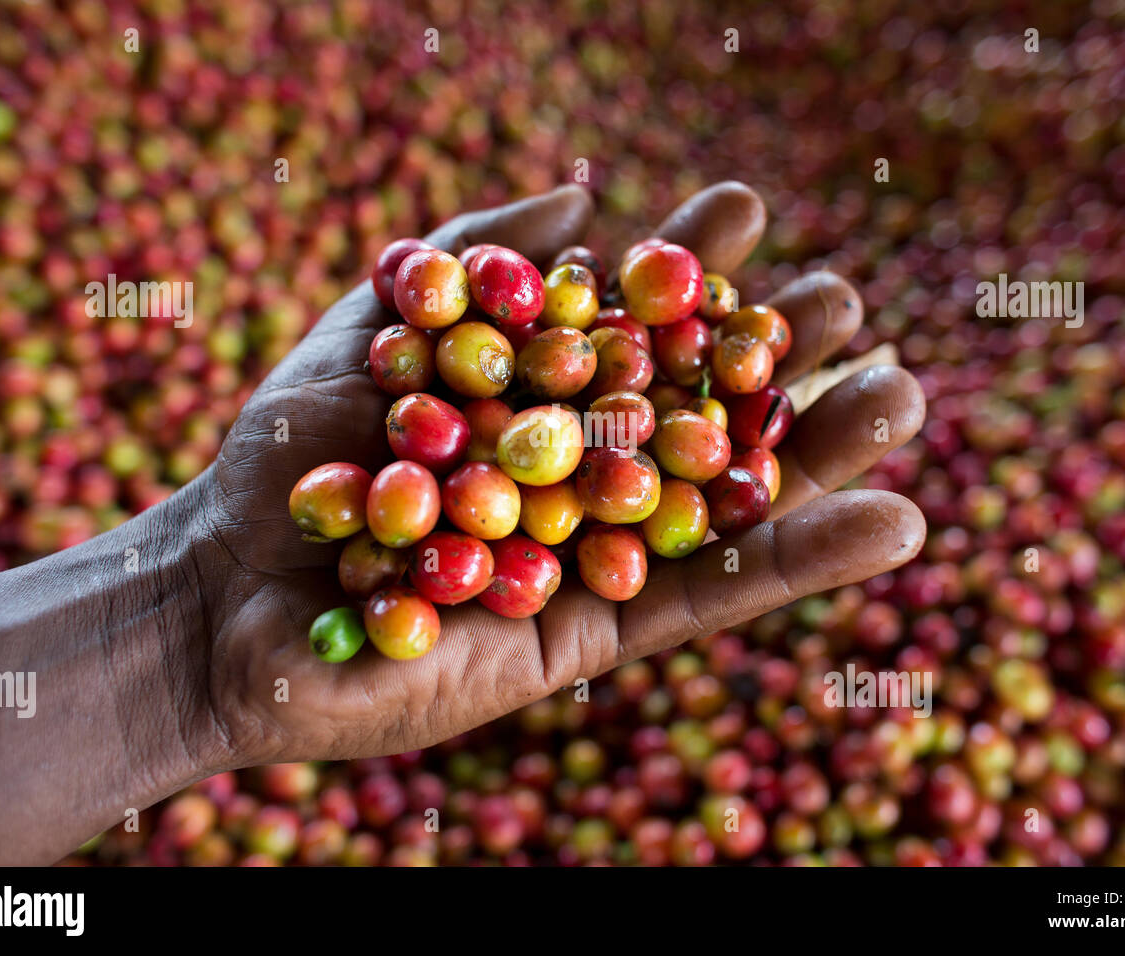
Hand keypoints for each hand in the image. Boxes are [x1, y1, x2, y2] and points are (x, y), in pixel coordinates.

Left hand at [190, 181, 927, 766]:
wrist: (223, 593)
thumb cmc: (288, 453)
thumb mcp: (375, 327)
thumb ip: (474, 258)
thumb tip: (584, 193)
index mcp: (536, 404)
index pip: (635, 331)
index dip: (688, 275)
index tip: (743, 212)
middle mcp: (574, 477)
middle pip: (695, 414)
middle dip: (770, 357)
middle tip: (848, 298)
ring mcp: (590, 558)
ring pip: (724, 505)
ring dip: (819, 453)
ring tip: (901, 388)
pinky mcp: (596, 634)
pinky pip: (710, 596)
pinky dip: (803, 562)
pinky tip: (898, 518)